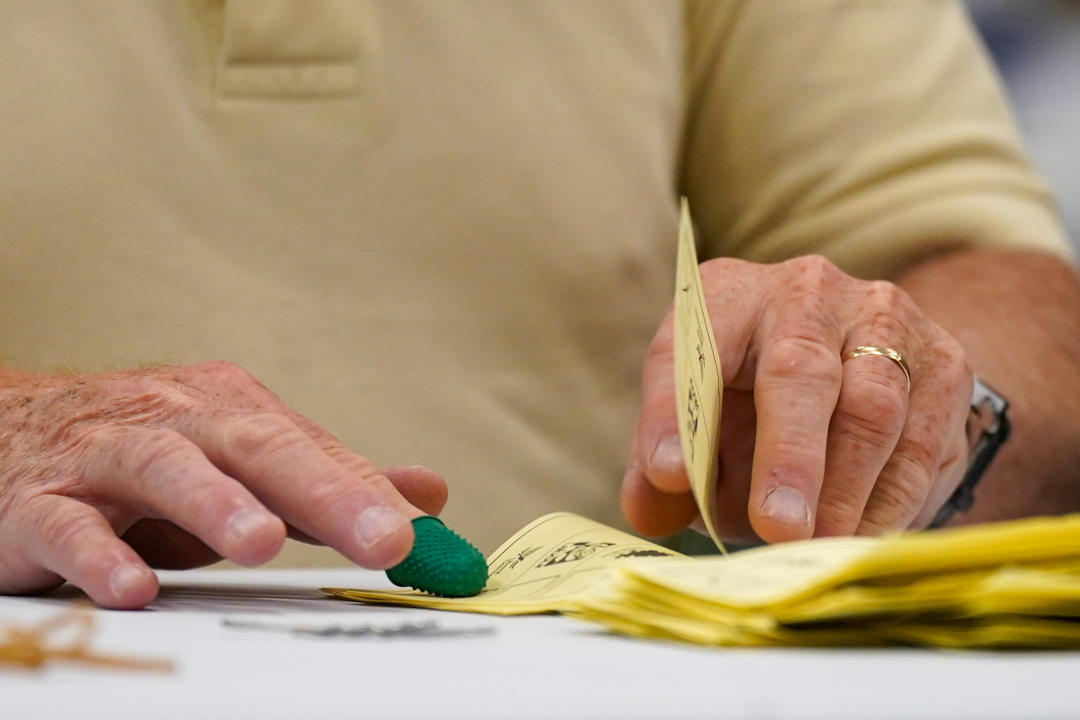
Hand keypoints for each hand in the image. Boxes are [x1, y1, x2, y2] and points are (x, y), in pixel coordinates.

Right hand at [0, 361, 446, 607]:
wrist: (7, 432)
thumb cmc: (146, 459)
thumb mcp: (243, 464)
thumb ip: (331, 480)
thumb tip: (427, 496)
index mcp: (232, 412)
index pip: (312, 452)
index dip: (368, 493)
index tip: (420, 538)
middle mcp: (177, 422)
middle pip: (256, 447)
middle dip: (324, 492)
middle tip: (382, 538)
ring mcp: (106, 458)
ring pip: (163, 468)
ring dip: (214, 503)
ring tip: (263, 542)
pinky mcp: (40, 503)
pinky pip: (68, 526)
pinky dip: (99, 553)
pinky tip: (134, 586)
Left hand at [621, 256, 972, 543]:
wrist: (859, 364)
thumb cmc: (750, 403)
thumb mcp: (698, 422)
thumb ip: (663, 467)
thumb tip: (650, 510)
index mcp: (727, 296)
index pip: (691, 345)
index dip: (672, 411)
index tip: (663, 476)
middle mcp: (805, 291)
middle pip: (799, 368)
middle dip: (788, 456)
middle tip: (776, 527)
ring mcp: (883, 320)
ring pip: (872, 406)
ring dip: (846, 490)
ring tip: (817, 550)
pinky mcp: (943, 363)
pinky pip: (922, 440)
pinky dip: (891, 502)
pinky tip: (861, 541)